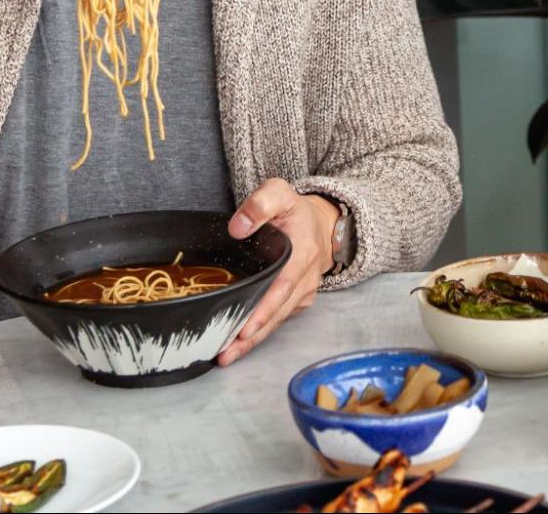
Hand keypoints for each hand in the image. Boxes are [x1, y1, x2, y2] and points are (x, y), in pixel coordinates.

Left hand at [219, 179, 336, 365]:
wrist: (320, 223)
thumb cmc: (295, 211)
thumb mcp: (280, 193)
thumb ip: (261, 204)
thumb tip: (238, 228)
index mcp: (302, 253)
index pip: (282, 286)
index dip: (264, 309)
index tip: (244, 327)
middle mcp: (306, 278)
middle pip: (278, 313)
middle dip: (253, 335)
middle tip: (227, 353)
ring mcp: (304, 292)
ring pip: (278, 321)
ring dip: (253, 340)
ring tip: (227, 355)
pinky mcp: (298, 300)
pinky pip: (279, 318)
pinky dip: (260, 332)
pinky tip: (238, 342)